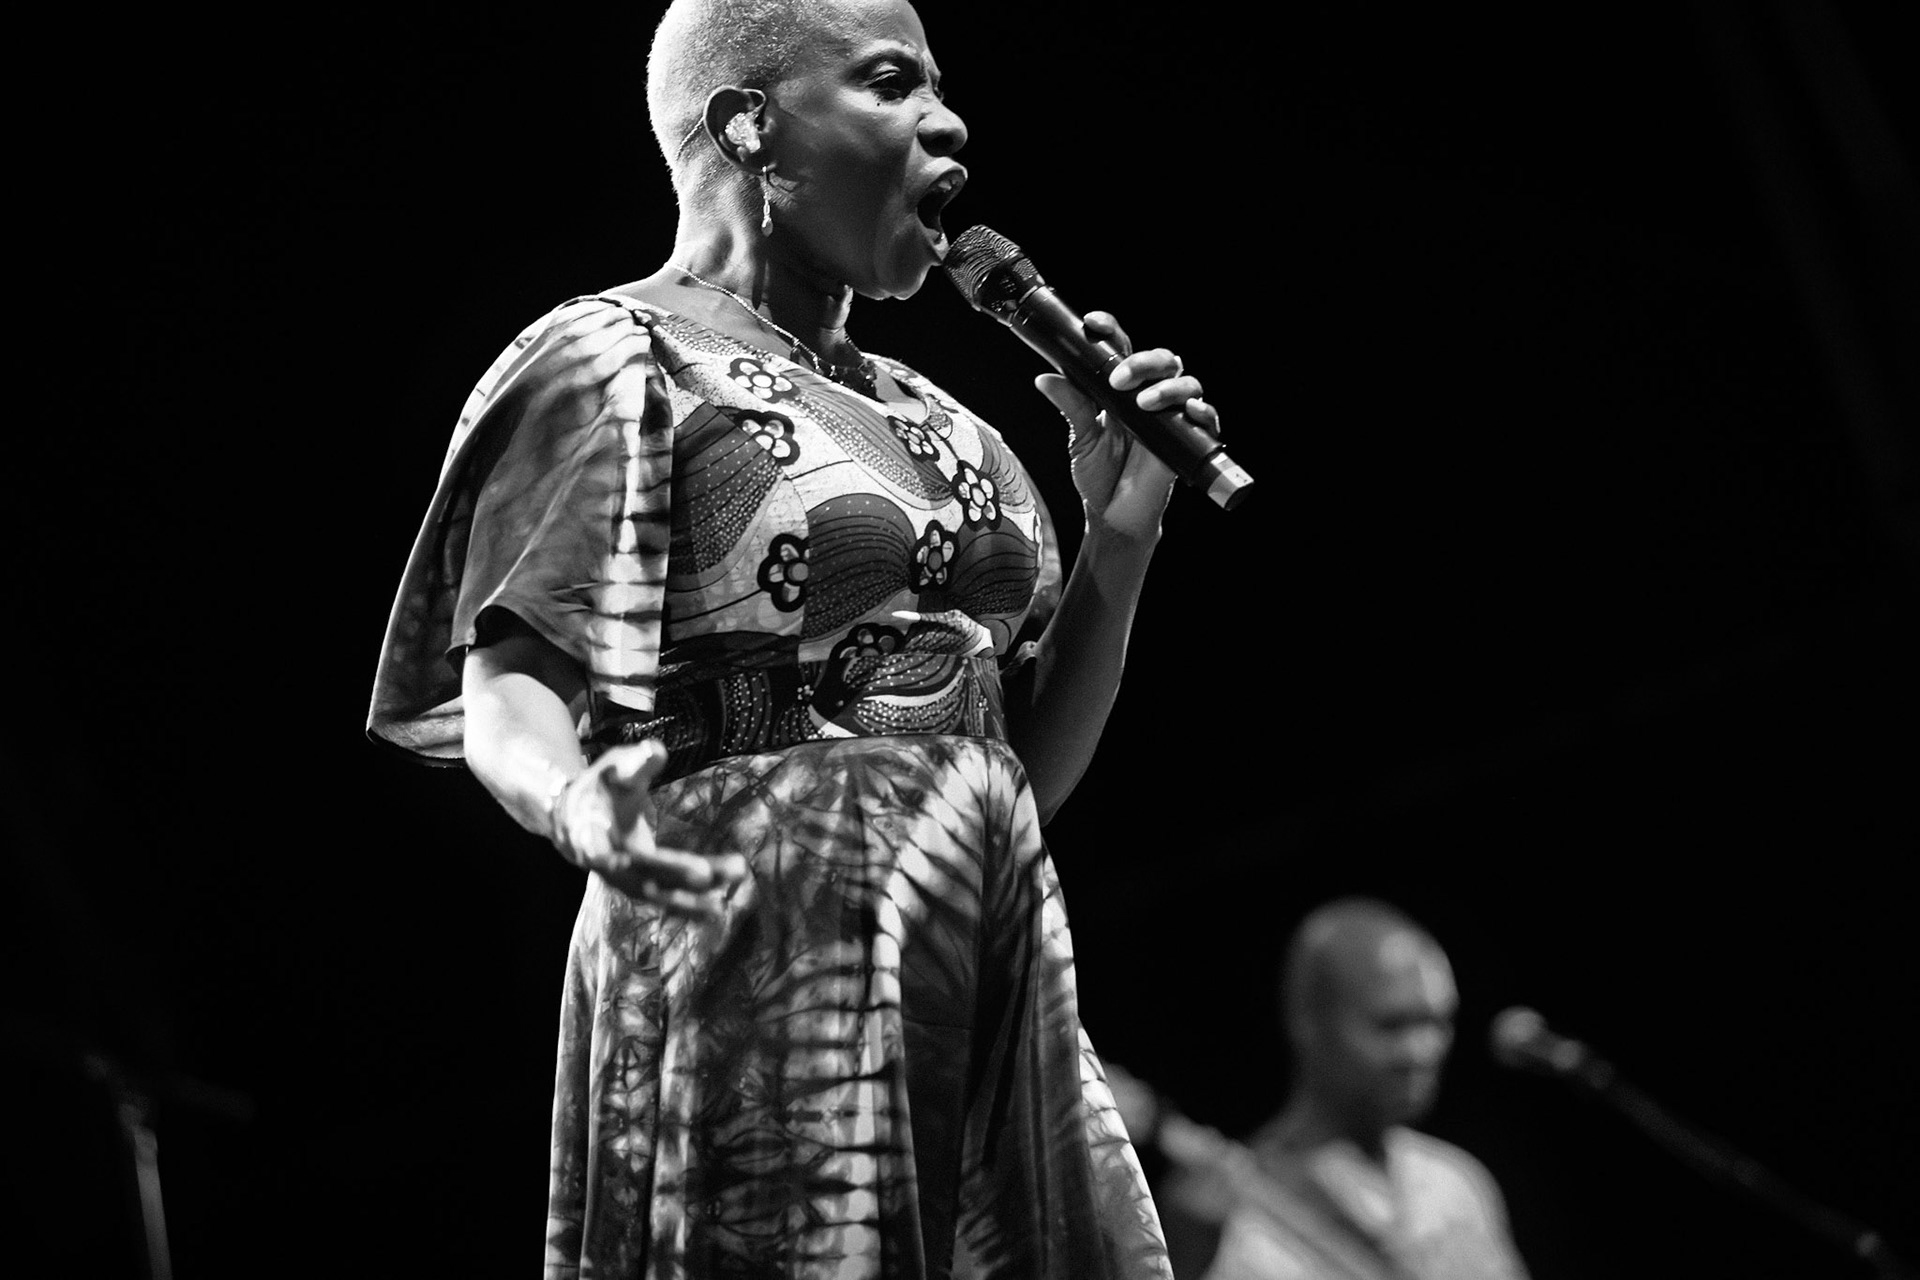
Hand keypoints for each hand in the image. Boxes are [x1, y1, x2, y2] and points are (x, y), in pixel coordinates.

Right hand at [547, 740, 747, 916]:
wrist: (577, 816)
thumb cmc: (600, 787)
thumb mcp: (613, 767)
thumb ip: (635, 763)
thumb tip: (656, 751)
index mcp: (594, 834)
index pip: (608, 849)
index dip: (613, 856)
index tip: (624, 861)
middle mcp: (610, 866)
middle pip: (643, 875)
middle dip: (675, 874)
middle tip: (707, 873)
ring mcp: (625, 881)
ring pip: (660, 892)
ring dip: (693, 895)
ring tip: (729, 886)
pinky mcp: (641, 886)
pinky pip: (666, 898)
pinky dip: (690, 905)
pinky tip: (717, 909)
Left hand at [1034, 310, 1218, 538]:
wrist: (1113, 515)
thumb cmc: (1099, 476)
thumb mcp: (1080, 439)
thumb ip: (1071, 406)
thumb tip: (1045, 377)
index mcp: (1122, 390)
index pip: (1123, 348)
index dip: (1111, 330)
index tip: (1092, 322)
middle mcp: (1150, 397)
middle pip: (1161, 359)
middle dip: (1143, 361)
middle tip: (1119, 378)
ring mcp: (1171, 417)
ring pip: (1187, 383)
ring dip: (1167, 386)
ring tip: (1143, 402)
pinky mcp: (1187, 441)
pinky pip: (1205, 419)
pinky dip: (1201, 412)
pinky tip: (1187, 411)